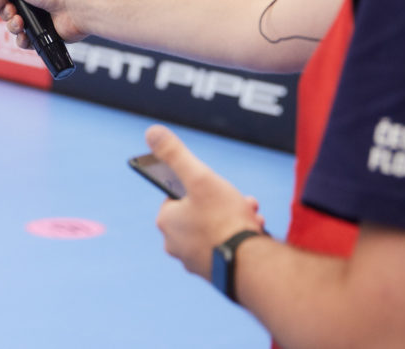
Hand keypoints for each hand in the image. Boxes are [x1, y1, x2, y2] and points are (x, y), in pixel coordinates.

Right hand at [0, 0, 88, 47]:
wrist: (78, 7)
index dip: (4, 0)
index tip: (5, 2)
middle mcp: (37, 2)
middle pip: (10, 13)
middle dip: (7, 15)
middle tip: (15, 13)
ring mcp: (42, 20)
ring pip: (17, 29)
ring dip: (13, 28)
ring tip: (20, 25)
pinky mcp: (47, 36)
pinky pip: (27, 42)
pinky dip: (23, 41)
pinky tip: (25, 37)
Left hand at [147, 125, 265, 279]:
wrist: (249, 266)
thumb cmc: (223, 220)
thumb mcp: (199, 178)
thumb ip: (176, 155)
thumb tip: (152, 132)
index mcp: (166, 221)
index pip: (177, 193)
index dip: (199, 185)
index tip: (214, 186)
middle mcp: (174, 244)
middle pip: (198, 210)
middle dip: (222, 201)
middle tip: (239, 200)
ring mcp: (194, 260)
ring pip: (214, 228)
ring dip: (233, 217)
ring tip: (250, 214)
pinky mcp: (213, 272)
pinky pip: (223, 246)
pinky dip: (237, 237)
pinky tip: (252, 233)